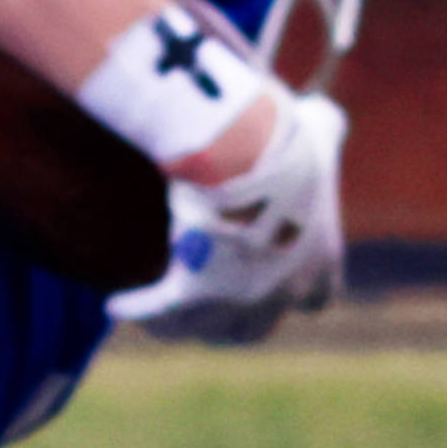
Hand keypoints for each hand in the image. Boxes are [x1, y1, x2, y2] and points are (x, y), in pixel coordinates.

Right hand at [110, 90, 347, 347]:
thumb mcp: (318, 131)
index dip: (296, 293)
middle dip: (237, 322)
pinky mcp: (192, 292)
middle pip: (257, 329)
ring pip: (207, 330)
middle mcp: (282, 292)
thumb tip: (326, 118)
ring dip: (186, 323)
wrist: (246, 153)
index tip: (279, 281)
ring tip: (165, 317)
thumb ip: (329, 130)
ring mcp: (236, 298)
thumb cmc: (286, 140)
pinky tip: (117, 305)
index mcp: (320, 262)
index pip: (317, 301)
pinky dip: (138, 310)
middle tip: (215, 306)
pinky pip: (161, 313)